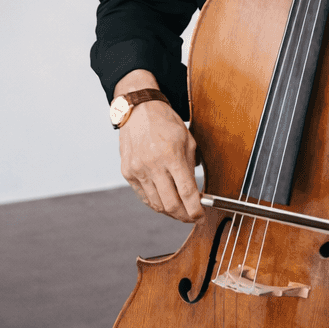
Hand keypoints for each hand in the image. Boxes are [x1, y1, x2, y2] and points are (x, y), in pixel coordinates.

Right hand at [119, 97, 202, 222]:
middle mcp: (153, 164)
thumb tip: (196, 193)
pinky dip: (156, 204)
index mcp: (171, 154)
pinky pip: (144, 197)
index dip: (195, 210)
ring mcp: (138, 170)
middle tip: (191, 217)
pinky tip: (164, 202)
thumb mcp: (187, 140)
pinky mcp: (127, 172)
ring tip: (179, 211)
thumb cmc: (165, 122)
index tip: (201, 217)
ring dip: (170, 212)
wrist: (139, 110)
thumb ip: (191, 166)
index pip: (187, 192)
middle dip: (184, 216)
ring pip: (156, 204)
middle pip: (171, 204)